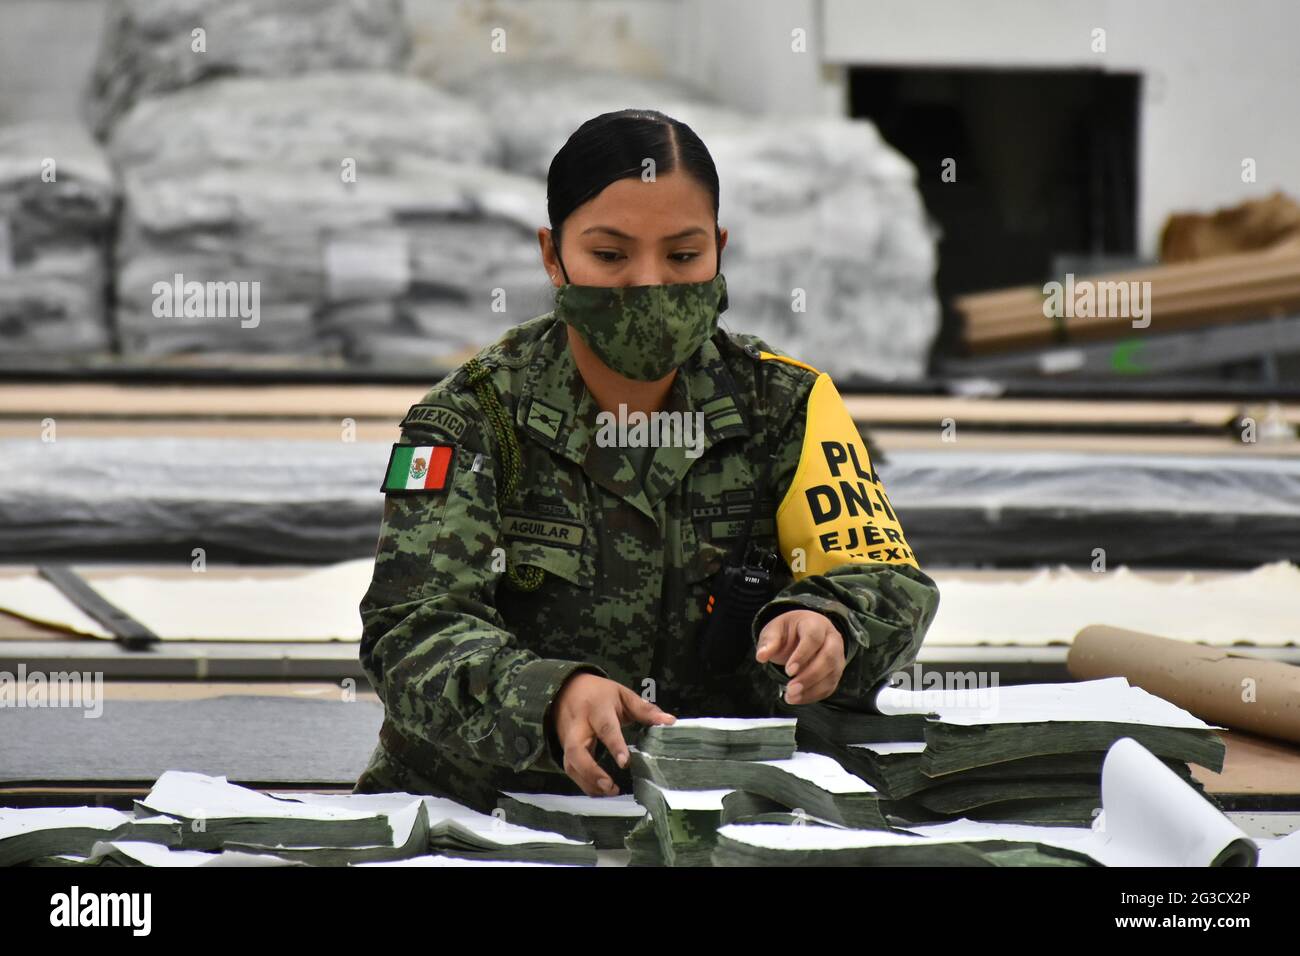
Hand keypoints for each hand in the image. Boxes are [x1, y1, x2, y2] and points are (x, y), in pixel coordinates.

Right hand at [551, 673, 674, 795]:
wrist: (567, 690)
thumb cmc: (599, 694)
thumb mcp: (622, 695)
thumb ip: (644, 710)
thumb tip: (670, 722)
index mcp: (596, 709)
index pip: (605, 728)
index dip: (614, 746)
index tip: (625, 762)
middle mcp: (578, 726)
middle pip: (577, 750)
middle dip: (591, 771)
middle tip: (610, 786)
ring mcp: (567, 739)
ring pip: (571, 764)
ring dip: (588, 782)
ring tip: (610, 791)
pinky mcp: (564, 750)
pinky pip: (570, 769)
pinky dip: (584, 783)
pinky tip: (600, 791)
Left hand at [755, 610, 846, 704]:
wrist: (803, 633)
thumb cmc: (789, 631)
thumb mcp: (775, 630)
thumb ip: (769, 642)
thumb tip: (761, 656)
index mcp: (815, 624)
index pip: (814, 638)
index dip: (803, 655)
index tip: (788, 671)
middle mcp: (832, 639)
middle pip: (828, 657)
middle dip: (810, 676)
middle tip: (790, 688)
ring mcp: (837, 656)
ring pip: (832, 674)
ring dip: (812, 689)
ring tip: (791, 696)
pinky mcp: (836, 672)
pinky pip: (830, 686)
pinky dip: (814, 695)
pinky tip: (798, 698)